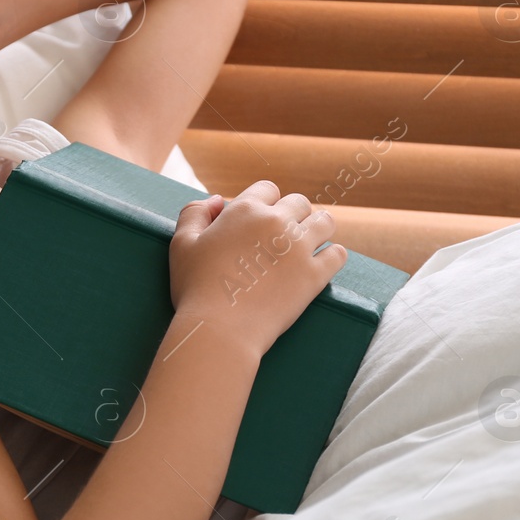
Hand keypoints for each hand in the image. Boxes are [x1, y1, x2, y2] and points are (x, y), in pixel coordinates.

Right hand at [167, 181, 346, 358]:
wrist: (219, 329)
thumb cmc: (195, 287)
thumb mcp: (181, 244)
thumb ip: (195, 212)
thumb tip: (217, 200)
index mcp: (244, 210)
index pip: (268, 189)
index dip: (265, 202)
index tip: (262, 218)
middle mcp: (276, 222)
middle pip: (299, 203)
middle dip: (293, 214)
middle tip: (285, 233)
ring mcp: (299, 248)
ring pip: (325, 222)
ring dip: (319, 228)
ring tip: (311, 240)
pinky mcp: (315, 276)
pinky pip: (338, 255)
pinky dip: (333, 256)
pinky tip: (324, 261)